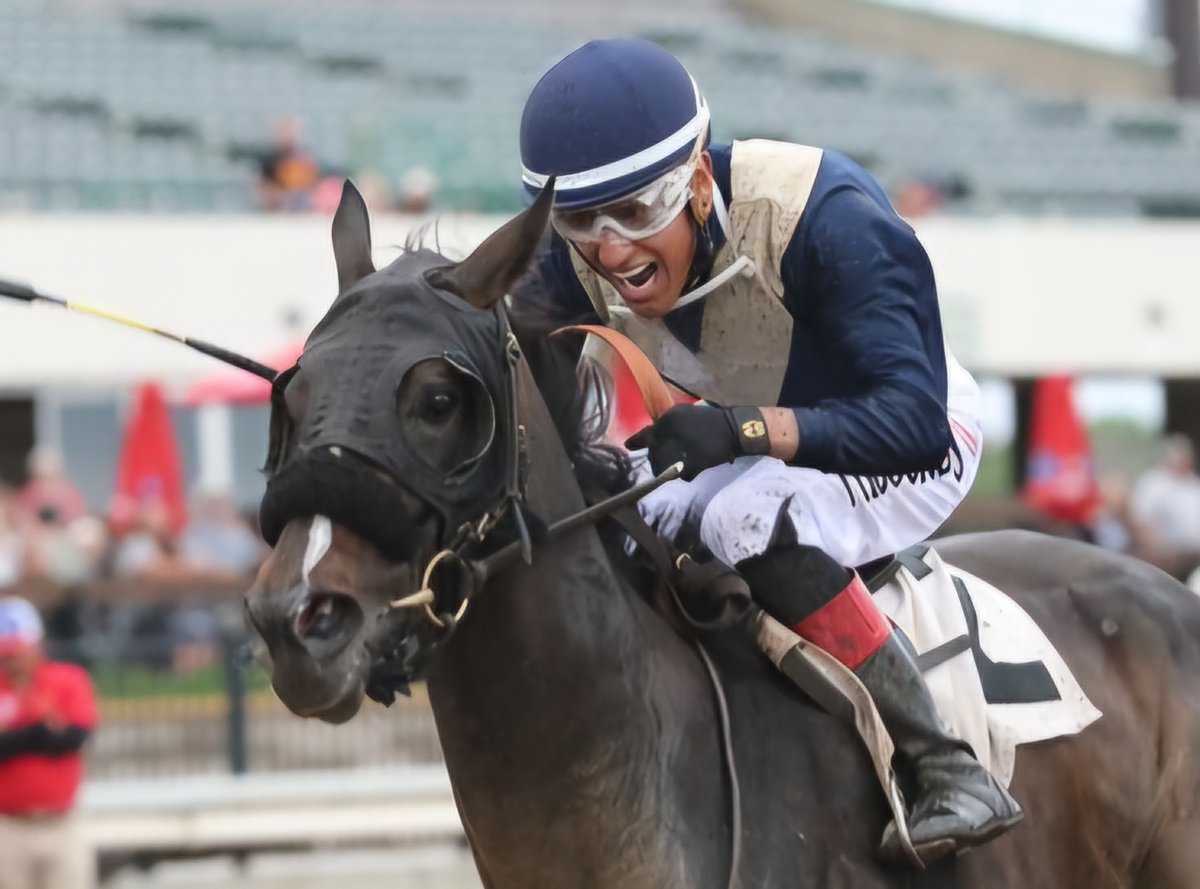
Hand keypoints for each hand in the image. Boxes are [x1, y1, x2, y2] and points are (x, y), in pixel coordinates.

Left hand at [625, 404, 769, 479]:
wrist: (734, 427)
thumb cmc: (709, 420)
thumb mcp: (685, 414)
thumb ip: (668, 426)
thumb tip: (651, 438)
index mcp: (669, 418)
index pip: (647, 433)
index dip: (637, 441)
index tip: (628, 446)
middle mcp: (672, 430)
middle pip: (654, 452)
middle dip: (656, 459)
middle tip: (661, 463)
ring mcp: (683, 446)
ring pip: (665, 464)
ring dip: (667, 469)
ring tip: (673, 470)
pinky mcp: (695, 459)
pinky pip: (682, 473)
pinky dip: (685, 474)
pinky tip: (689, 473)